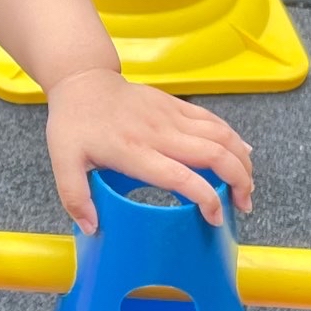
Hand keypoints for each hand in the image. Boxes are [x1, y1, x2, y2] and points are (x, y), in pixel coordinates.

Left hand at [44, 68, 253, 229]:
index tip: (215, 218)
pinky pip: (213, 121)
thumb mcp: (64, 162)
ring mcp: (171, 116)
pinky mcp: (176, 105)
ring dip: (242, 161)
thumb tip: (92, 229)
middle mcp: (158, 133)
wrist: (82, 81)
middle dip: (239, 182)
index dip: (206, 198)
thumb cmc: (73, 123)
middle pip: (214, 154)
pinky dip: (234, 138)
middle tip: (243, 206)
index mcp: (133, 152)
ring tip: (247, 186)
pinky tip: (244, 154)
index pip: (180, 176)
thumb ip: (76, 198)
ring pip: (221, 135)